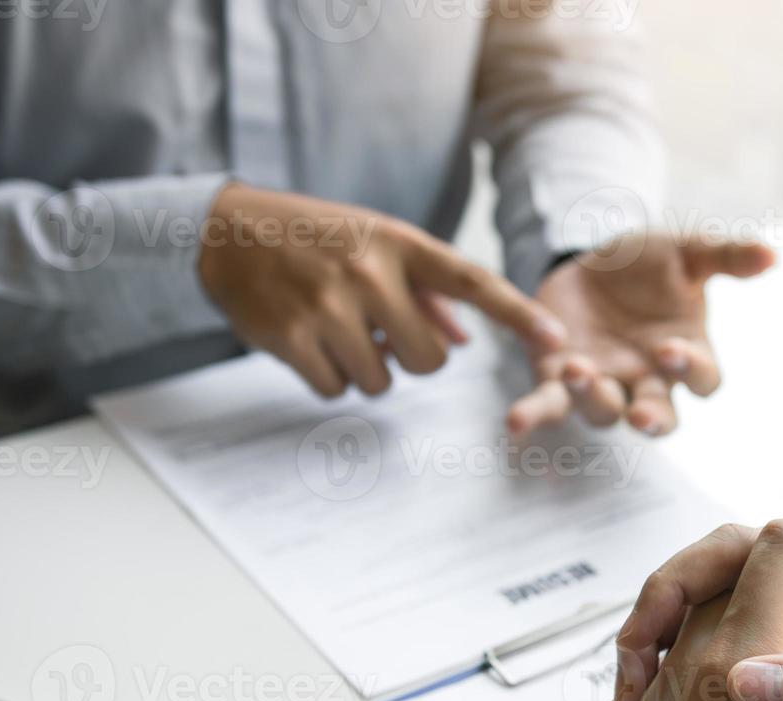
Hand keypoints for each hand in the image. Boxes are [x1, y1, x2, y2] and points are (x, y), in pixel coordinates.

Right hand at [198, 183, 565, 397]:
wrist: (226, 230)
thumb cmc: (317, 238)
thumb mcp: (375, 243)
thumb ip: (425, 290)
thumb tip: (463, 340)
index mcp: (399, 244)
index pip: (471, 280)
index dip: (517, 313)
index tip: (555, 340)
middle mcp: (368, 272)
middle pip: (430, 360)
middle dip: (412, 359)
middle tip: (381, 334)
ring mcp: (328, 305)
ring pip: (381, 381)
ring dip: (366, 369)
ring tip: (337, 331)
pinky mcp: (291, 336)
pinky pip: (336, 389)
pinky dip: (328, 378)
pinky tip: (310, 343)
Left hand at [506, 232, 774, 436]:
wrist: (593, 259)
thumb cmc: (650, 264)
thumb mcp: (686, 251)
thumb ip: (725, 256)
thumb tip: (772, 254)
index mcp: (685, 356)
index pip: (701, 380)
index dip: (690, 371)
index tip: (672, 350)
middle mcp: (647, 382)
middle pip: (657, 417)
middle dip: (651, 419)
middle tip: (640, 414)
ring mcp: (604, 385)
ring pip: (603, 413)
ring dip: (592, 399)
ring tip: (579, 370)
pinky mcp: (558, 379)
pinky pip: (548, 406)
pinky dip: (533, 415)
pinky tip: (515, 422)